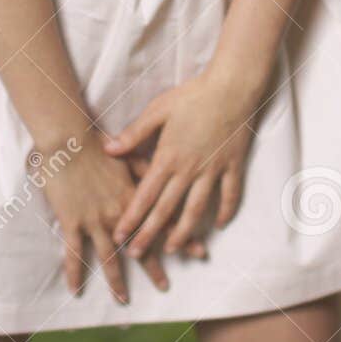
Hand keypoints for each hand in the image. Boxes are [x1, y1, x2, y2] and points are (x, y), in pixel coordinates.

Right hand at [38, 129, 204, 301]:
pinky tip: (75, 290)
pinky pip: (73, 252)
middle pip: (140, 246)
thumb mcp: (130, 154)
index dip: (183, 238)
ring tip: (122, 299)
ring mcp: (95, 220)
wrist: (67, 138)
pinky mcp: (72, 221)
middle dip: (154, 268)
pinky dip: (73, 272)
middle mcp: (118, 213)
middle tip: (165, 286)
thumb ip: (148, 169)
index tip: (200, 253)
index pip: (164, 222)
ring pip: (108, 257)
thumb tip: (169, 174)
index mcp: (135, 197)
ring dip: (116, 281)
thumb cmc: (97, 142)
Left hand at [102, 72, 255, 258]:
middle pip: (167, 209)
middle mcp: (190, 169)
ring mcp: (213, 170)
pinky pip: (229, 194)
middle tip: (137, 254)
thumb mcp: (158, 109)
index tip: (119, 236)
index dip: (131, 217)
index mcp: (169, 156)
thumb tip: (108, 149)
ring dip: (184, 232)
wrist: (231, 87)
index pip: (146, 194)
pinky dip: (225, 211)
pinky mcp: (232, 165)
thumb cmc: (193, 95)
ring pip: (197, 209)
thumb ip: (134, 133)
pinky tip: (218, 225)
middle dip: (150, 234)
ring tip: (174, 249)